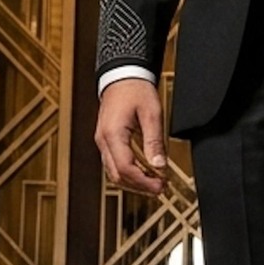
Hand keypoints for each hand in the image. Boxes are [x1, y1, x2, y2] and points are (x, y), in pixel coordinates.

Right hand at [95, 79, 167, 195]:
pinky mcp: (106, 140)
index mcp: (113, 134)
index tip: (160, 186)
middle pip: (117, 175)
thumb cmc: (135, 89)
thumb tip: (159, 165)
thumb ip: (154, 141)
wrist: (122, 75)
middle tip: (159, 189)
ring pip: (114, 172)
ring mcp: (102, 141)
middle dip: (139, 186)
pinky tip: (143, 173)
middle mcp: (103, 140)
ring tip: (153, 184)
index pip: (125, 168)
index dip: (144, 182)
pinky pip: (113, 163)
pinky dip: (128, 172)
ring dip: (133, 182)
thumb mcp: (151, 113)